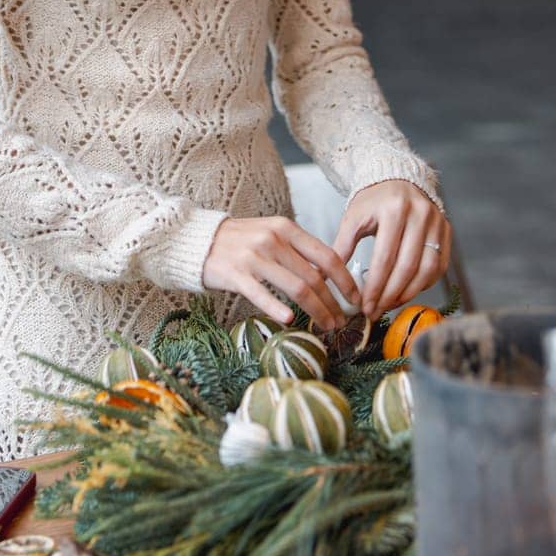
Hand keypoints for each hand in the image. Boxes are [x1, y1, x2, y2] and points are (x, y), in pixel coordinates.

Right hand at [202, 215, 363, 330]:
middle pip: (314, 277)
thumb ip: (297, 250)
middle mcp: (273, 240)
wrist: (200, 239)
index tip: (356, 298)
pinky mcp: (236, 274)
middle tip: (342, 321)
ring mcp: (255, 257)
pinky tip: (289, 320)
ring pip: (296, 288)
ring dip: (316, 310)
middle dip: (333, 303)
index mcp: (286, 229)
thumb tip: (327, 276)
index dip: (345, 280)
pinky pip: (262, 294)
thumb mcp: (272, 234)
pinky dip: (277, 308)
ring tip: (327, 326)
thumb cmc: (241, 240)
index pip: (326, 255)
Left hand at [332, 181, 452, 320]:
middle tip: (376, 311)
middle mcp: (420, 214)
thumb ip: (341, 247)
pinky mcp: (446, 230)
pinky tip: (407, 291)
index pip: (385, 258)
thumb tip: (325, 278)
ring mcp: (437, 222)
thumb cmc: (373, 200)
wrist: (397, 178)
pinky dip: (424, 284)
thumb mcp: (353, 217)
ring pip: (428, 269)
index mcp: (394, 209)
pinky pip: (439, 266)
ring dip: (408, 293)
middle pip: (407, 267)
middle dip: (390, 295)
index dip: (376, 287)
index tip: (365, 306)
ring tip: (389, 304)